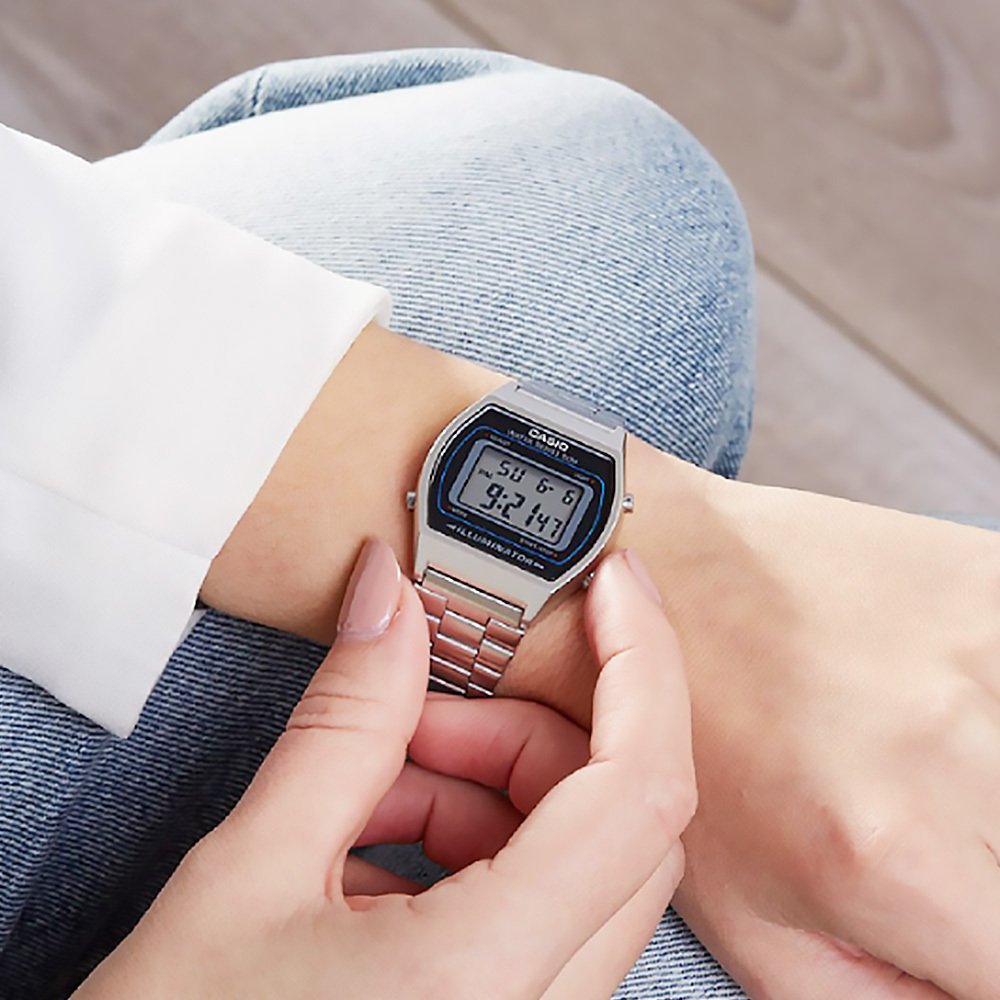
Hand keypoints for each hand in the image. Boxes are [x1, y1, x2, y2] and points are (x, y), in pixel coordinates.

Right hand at [75, 542, 695, 999]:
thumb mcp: (246, 874)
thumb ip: (344, 723)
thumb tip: (390, 599)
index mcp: (489, 976)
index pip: (640, 791)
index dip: (642, 664)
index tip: (615, 585)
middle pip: (617, 818)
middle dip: (530, 732)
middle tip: (426, 708)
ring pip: (581, 860)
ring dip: (490, 790)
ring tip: (374, 786)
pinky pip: (541, 906)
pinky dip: (476, 845)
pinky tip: (376, 845)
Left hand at [659, 480, 999, 999]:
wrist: (670, 571)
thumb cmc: (697, 744)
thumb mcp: (755, 920)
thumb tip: (966, 996)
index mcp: (893, 856)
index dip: (981, 957)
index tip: (953, 922)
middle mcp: (954, 751)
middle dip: (985, 873)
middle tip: (922, 836)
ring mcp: (983, 651)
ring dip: (990, 789)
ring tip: (911, 761)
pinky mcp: (989, 579)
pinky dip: (999, 714)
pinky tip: (949, 709)